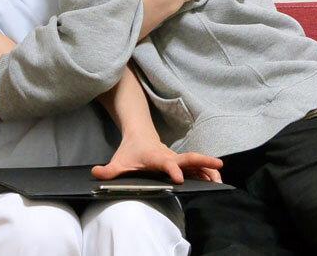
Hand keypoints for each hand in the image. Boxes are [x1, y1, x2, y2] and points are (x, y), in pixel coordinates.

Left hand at [91, 136, 223, 183]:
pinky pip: (196, 166)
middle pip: (189, 157)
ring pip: (196, 161)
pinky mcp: (180, 161)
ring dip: (209, 169)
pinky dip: (207, 171)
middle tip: (218, 166)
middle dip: (203, 162)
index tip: (178, 179)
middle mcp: (169, 156)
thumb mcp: (118, 161)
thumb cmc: (130, 151)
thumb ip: (108, 171)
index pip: (166, 163)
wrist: (139, 135)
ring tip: (221, 180)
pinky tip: (216, 180)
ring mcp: (177, 158)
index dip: (172, 170)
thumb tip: (95, 173)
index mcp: (156, 157)